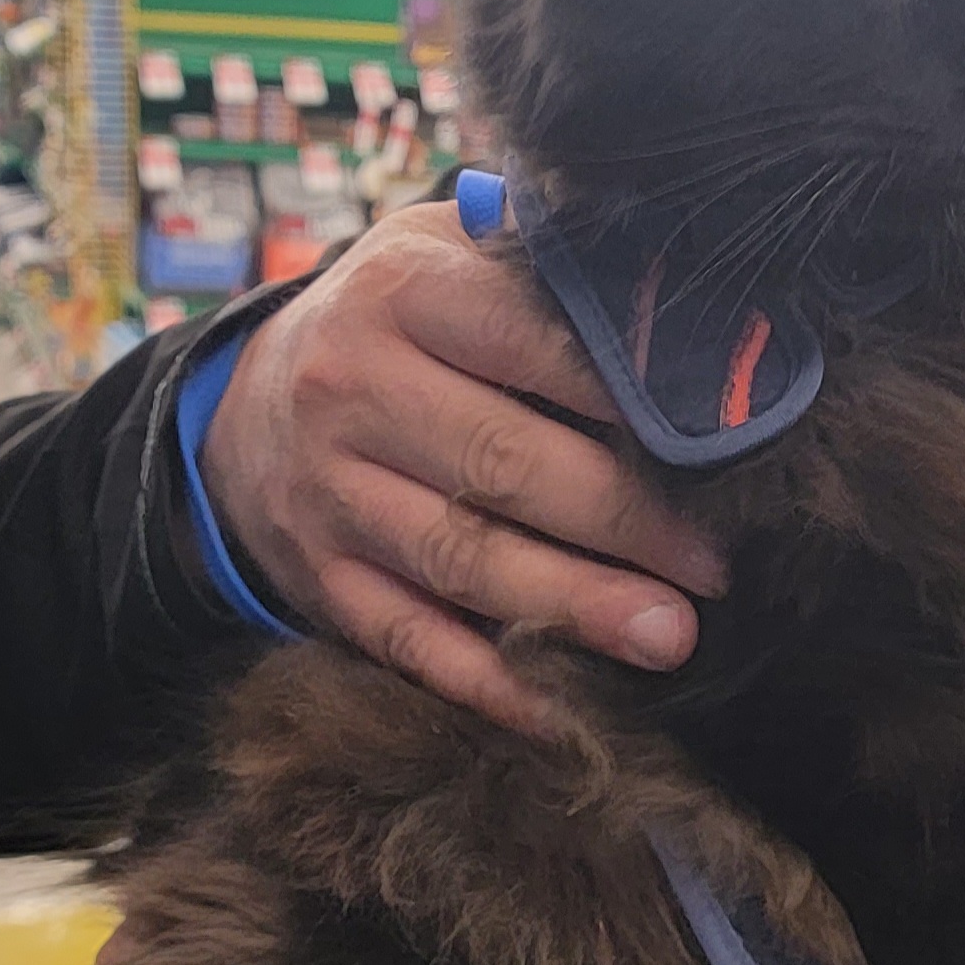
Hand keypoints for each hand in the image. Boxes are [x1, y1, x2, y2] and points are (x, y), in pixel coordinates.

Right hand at [198, 202, 723, 731]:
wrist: (240, 403)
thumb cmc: (395, 322)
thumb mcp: (447, 253)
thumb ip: (544, 265)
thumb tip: (677, 289)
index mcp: (405, 290)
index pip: (533, 341)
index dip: (631, 394)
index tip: (723, 438)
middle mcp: (355, 388)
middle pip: (505, 462)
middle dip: (623, 521)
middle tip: (717, 566)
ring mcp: (330, 491)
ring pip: (462, 560)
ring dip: (573, 607)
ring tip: (668, 636)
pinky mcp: (320, 578)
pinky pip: (409, 640)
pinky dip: (489, 683)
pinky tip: (566, 711)